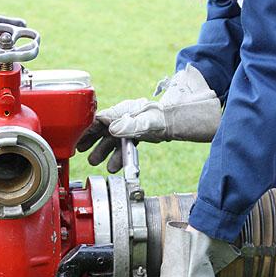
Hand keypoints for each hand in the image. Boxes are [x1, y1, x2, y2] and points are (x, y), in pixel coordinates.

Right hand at [76, 65, 220, 171]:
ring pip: (117, 137)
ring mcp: (139, 123)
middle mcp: (131, 115)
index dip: (87, 131)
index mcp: (129, 111)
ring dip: (107, 150)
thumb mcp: (155, 122)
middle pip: (106, 127)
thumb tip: (113, 130)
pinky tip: (118, 165)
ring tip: (98, 163)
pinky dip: (122, 153)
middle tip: (81, 153)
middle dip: (93, 140)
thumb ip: (134, 126)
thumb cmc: (176, 116)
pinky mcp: (147, 130)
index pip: (102, 120)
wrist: (197, 116)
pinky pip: (130, 142)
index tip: (77, 142)